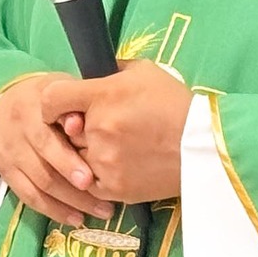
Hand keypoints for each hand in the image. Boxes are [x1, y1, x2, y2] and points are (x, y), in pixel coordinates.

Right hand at [0, 73, 111, 229]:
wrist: (4, 101)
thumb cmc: (46, 97)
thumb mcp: (60, 89)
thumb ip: (74, 105)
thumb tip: (80, 124)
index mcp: (32, 109)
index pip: (47, 139)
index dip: (67, 161)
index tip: (89, 178)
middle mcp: (17, 133)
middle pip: (45, 168)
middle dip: (75, 190)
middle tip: (105, 204)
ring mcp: (9, 155)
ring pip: (39, 185)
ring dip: (70, 203)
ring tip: (100, 213)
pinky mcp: (6, 173)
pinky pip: (28, 196)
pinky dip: (52, 210)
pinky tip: (75, 218)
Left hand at [41, 62, 193, 205]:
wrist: (205, 146)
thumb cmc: (177, 105)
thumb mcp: (146, 72)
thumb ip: (111, 69)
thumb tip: (89, 73)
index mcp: (103, 95)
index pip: (52, 98)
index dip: (52, 104)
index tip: (58, 109)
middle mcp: (98, 128)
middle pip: (64, 131)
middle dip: (78, 130)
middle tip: (104, 128)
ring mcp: (104, 160)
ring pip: (75, 158)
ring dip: (88, 153)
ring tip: (119, 148)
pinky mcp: (113, 187)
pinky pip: (87, 183)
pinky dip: (96, 176)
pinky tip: (117, 166)